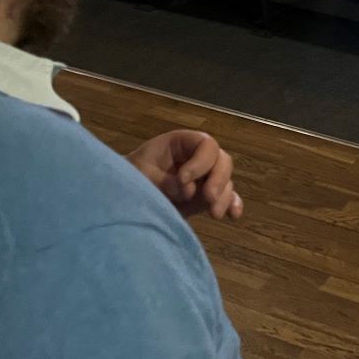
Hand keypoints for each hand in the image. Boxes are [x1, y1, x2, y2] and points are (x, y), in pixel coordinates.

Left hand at [128, 130, 242, 220]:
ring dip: (224, 196)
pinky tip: (233, 215)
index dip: (200, 161)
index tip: (183, 179)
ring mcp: (204, 178)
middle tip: (208, 198)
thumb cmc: (130, 176)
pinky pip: (226, 197)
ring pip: (226, 180)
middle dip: (219, 179)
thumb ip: (164, 180)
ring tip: (214, 214)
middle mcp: (198, 158)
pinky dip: (231, 204)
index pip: (205, 145)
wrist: (124, 196)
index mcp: (182, 143)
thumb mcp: (141, 174)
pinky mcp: (206, 197)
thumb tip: (189, 189)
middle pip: (222, 161)